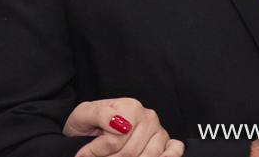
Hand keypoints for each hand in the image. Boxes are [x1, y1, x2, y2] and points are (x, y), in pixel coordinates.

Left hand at [63, 98, 183, 156]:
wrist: (91, 126)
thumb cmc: (89, 121)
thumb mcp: (84, 114)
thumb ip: (100, 115)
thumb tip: (118, 123)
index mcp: (131, 106)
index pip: (117, 139)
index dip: (98, 151)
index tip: (84, 154)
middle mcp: (148, 117)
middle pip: (131, 152)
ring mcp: (159, 131)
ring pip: (149, 156)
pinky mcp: (166, 142)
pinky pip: (174, 150)